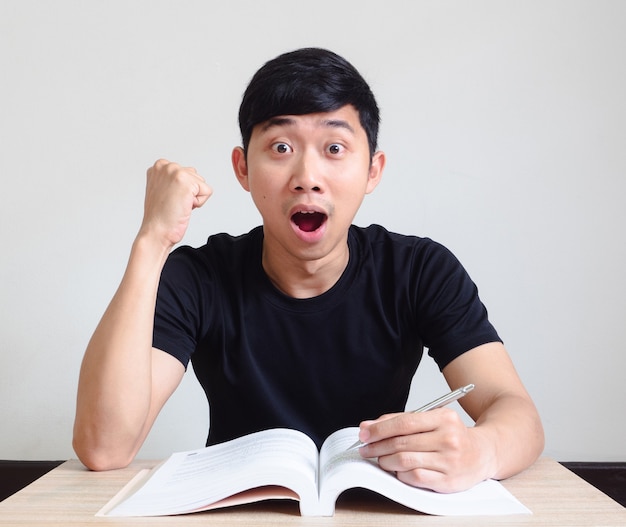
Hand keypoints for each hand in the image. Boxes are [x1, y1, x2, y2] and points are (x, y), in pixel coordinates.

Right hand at [140, 159, 212, 247]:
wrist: (156, 232)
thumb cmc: (159, 217)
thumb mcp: (162, 190)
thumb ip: (172, 180)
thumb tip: (186, 181)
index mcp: (159, 167)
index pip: (187, 174)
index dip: (183, 191)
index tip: (169, 199)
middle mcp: (166, 166)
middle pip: (195, 177)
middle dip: (190, 193)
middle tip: (174, 204)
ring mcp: (176, 172)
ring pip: (202, 184)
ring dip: (194, 198)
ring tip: (178, 205)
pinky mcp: (187, 182)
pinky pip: (207, 191)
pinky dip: (199, 203)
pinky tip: (183, 207)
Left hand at [357, 408, 489, 492]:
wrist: (483, 453)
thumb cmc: (452, 436)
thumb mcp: (432, 420)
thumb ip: (401, 421)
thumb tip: (368, 426)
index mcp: (444, 418)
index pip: (404, 422)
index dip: (379, 428)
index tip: (364, 433)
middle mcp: (449, 438)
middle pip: (402, 442)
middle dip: (377, 446)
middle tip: (365, 448)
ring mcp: (450, 461)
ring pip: (405, 461)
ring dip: (386, 461)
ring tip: (381, 459)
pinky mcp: (448, 481)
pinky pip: (414, 478)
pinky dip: (400, 474)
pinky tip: (398, 470)